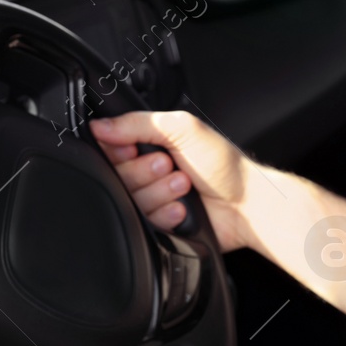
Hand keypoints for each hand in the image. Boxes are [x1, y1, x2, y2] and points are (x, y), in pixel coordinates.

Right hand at [88, 111, 255, 251]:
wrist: (245, 204)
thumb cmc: (222, 164)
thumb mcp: (181, 129)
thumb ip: (138, 123)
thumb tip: (99, 125)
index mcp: (150, 143)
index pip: (111, 145)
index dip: (120, 150)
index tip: (136, 149)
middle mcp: (147, 169)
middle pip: (117, 174)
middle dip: (145, 171)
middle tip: (170, 165)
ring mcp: (152, 197)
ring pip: (130, 198)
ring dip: (160, 191)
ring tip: (184, 185)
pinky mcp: (157, 222)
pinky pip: (144, 220)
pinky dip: (166, 213)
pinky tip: (183, 208)